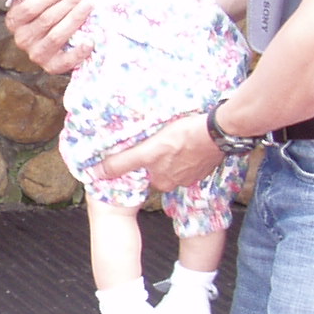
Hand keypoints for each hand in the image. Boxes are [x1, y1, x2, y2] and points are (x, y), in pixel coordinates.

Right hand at [3, 0, 93, 73]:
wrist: (48, 41)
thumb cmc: (45, 11)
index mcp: (14, 20)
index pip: (30, 7)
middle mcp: (21, 39)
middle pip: (47, 19)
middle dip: (69, 3)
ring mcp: (35, 54)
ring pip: (56, 36)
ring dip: (75, 19)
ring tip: (90, 4)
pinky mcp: (50, 67)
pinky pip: (64, 62)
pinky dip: (78, 52)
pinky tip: (90, 40)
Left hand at [97, 112, 219, 191]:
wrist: (218, 131)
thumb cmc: (182, 138)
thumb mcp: (147, 151)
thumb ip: (122, 163)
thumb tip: (95, 174)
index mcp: (162, 182)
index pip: (144, 173)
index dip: (139, 161)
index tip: (139, 148)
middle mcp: (178, 182)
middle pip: (159, 168)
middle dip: (156, 156)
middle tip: (155, 139)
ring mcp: (194, 173)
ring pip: (175, 162)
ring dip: (171, 151)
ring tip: (171, 136)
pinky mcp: (206, 162)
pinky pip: (190, 156)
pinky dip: (186, 148)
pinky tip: (186, 137)